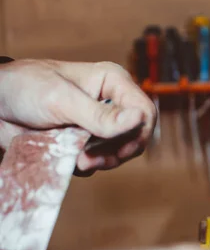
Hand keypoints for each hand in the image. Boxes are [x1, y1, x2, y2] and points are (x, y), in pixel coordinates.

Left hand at [0, 59, 156, 173]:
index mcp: (112, 83)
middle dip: (118, 151)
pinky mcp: (85, 142)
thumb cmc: (23, 88)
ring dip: (102, 161)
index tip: (119, 150)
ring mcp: (98, 125)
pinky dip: (88, 165)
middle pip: (137, 135)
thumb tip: (139, 119)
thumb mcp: (62, 99)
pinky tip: (72, 159)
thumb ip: (100, 115)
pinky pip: (99, 161)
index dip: (138, 133)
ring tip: (78, 159)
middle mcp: (111, 103)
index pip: (145, 111)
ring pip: (120, 152)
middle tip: (92, 158)